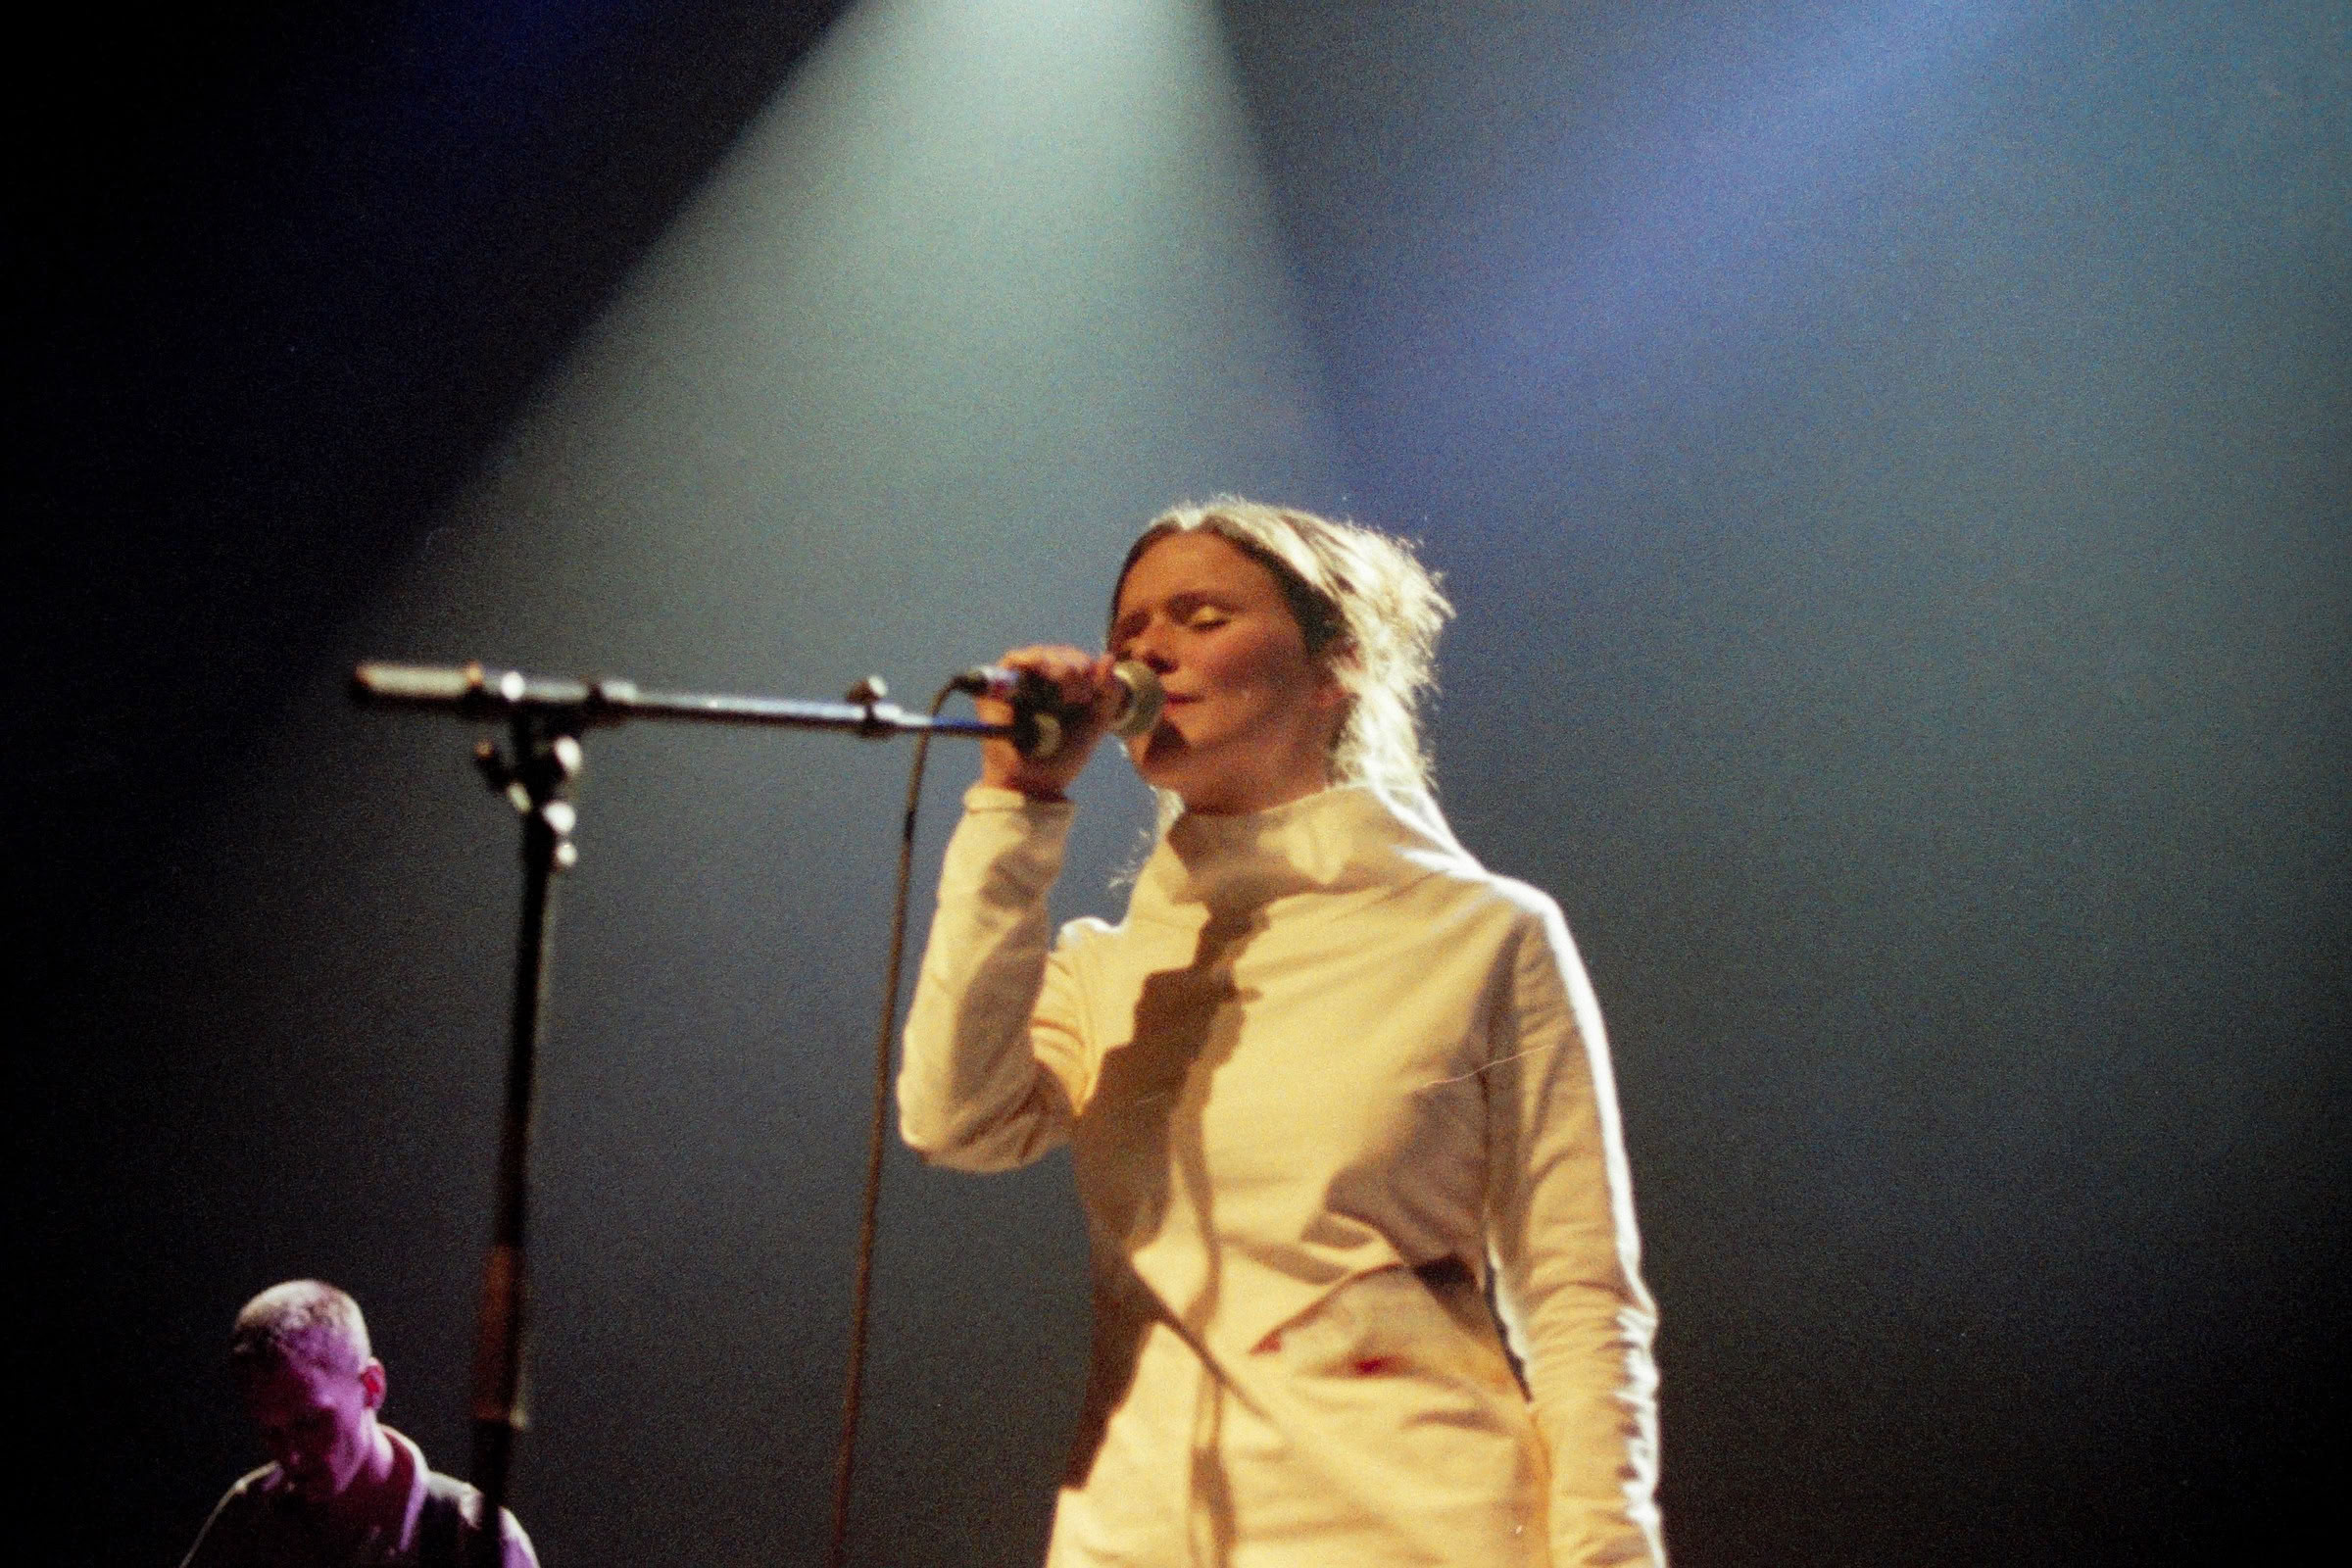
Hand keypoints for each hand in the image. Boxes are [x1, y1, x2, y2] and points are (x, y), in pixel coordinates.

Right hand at [975, 645, 1122, 800]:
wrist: (1038, 783)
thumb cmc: (1064, 755)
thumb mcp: (1097, 722)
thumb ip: (1109, 692)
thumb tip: (1107, 658)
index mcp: (1061, 686)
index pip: (1073, 659)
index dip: (1087, 663)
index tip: (1099, 681)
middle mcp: (1037, 682)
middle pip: (1056, 654)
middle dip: (1075, 664)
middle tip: (1085, 688)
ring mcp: (1017, 684)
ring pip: (1037, 655)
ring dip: (1057, 664)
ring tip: (1072, 687)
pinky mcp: (996, 688)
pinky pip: (1011, 662)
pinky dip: (1030, 660)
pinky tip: (1046, 668)